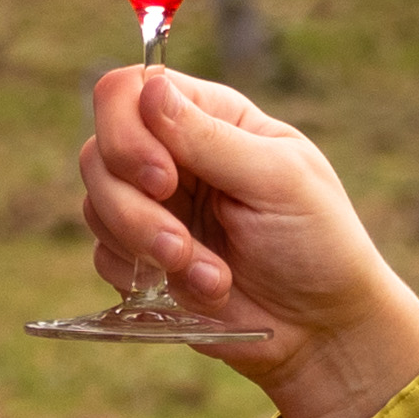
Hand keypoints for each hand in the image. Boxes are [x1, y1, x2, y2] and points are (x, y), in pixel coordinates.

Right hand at [74, 66, 418, 417]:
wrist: (322, 328)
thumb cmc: (318, 242)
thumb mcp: (278, 181)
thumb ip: (210, 138)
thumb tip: (151, 88)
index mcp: (210, 118)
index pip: (129, 91)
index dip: (126, 130)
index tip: (163, 179)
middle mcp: (172, 155)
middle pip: (99, 152)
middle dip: (133, 207)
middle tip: (179, 245)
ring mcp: (155, 207)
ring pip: (96, 206)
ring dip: (146, 248)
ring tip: (213, 277)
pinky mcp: (142, 258)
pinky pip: (104, 256)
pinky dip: (145, 279)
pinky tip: (203, 292)